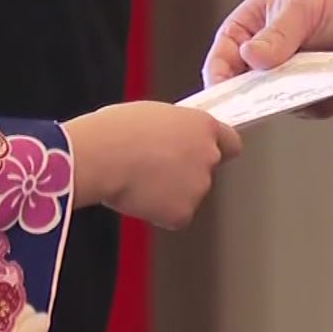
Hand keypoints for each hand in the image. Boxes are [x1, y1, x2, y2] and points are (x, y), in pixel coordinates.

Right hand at [64, 103, 242, 228]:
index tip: (202, 154)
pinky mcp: (183, 213)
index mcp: (202, 126)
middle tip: (154, 169)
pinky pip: (173, 217)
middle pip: (205, 171)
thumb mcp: (152, 114)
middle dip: (186, 173)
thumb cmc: (116, 131)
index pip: (230, 142)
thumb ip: (174, 128)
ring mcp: (198, 187)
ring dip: (170, 193)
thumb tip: (170, 139)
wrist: (102, 156)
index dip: (216, 149)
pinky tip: (137, 197)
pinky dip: (157, 213)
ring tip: (138, 181)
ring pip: (188, 195)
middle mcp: (208, 156)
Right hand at [201, 0, 332, 117]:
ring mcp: (289, 83)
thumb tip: (250, 57)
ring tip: (315, 77)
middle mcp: (262, 64)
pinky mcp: (317, 97)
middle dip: (255, 99)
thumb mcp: (300, 5)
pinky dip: (329, 98)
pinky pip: (317, 109)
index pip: (220, 62)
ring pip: (281, 106)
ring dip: (297, 97)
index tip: (226, 94)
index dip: (219, 80)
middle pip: (245, 94)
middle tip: (268, 96)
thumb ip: (277, 34)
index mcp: (245, 33)